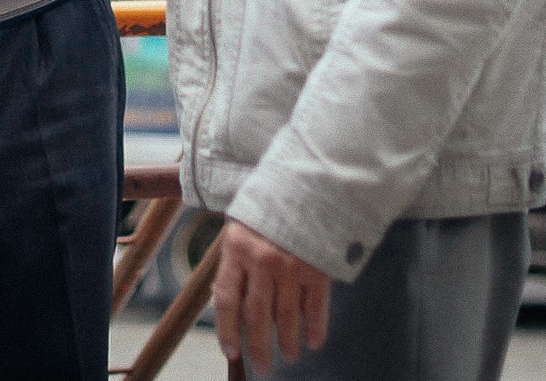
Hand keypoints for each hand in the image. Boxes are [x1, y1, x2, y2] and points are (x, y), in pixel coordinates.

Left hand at [214, 218, 330, 373]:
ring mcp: (292, 266)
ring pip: (287, 316)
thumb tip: (227, 303)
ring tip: (286, 356)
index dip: (227, 330)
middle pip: (257, 316)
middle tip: (261, 366)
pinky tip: (312, 342)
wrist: (306, 182)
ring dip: (287, 342)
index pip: (227, 299)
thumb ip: (233, 262)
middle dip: (258, 347)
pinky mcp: (318, 268)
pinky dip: (315, 327)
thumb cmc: (266, 205)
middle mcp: (263, 260)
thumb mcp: (239, 227)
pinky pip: (316, 306)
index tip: (231, 352)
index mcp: (237, 248)